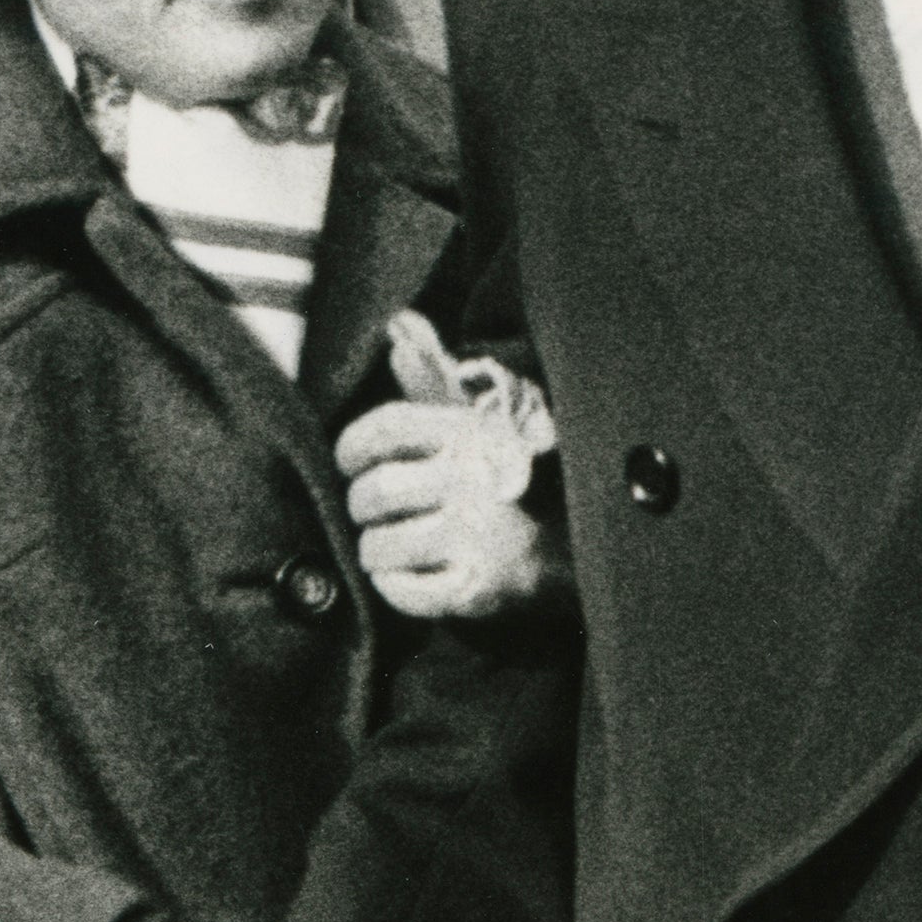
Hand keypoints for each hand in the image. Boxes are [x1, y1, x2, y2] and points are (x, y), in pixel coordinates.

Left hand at [337, 314, 559, 618]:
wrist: (572, 554)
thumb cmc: (503, 483)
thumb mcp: (475, 427)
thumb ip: (430, 384)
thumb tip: (397, 329)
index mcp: (467, 433)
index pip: (381, 429)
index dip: (350, 449)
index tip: (349, 465)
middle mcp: (471, 479)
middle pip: (373, 492)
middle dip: (362, 508)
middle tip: (377, 515)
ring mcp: (476, 537)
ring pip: (377, 547)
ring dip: (376, 552)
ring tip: (396, 548)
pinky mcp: (477, 588)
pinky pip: (401, 592)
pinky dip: (396, 589)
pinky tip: (413, 578)